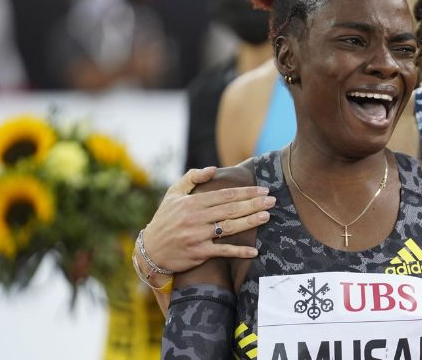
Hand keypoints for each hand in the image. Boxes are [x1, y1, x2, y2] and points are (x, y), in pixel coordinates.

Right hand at [141, 167, 272, 272]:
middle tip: (272, 200)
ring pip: (229, 227)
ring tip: (266, 216)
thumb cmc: (164, 220)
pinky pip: (222, 251)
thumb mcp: (173, 194)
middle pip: (230, 209)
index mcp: (192, 203)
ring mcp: (197, 236)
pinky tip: (254, 251)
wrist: (150, 250)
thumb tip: (213, 169)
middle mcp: (196, 218)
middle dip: (253, 204)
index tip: (262, 190)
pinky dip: (238, 252)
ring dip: (250, 222)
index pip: (224, 195)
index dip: (245, 192)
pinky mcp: (199, 253)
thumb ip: (192, 178)